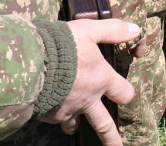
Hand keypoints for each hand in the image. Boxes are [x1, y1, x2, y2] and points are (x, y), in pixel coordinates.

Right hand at [39, 19, 140, 145]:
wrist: (29, 62)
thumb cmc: (62, 45)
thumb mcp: (90, 30)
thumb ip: (114, 30)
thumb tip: (137, 29)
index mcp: (101, 79)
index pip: (124, 93)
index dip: (126, 93)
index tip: (126, 95)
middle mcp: (87, 99)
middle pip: (104, 125)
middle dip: (112, 139)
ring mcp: (67, 110)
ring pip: (75, 125)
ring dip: (75, 125)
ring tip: (75, 128)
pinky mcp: (48, 115)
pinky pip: (55, 117)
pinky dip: (55, 113)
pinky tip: (50, 104)